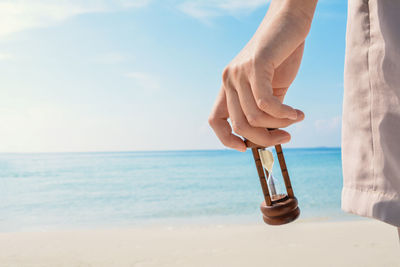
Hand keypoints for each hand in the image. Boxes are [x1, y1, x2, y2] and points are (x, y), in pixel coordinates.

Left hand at [209, 0, 316, 151]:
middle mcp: (228, 79)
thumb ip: (266, 111)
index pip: (214, 120)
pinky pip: (265, 103)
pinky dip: (283, 114)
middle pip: (239, 125)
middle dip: (264, 139)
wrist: (290, 22)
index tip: (245, 147)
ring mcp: (239, 72)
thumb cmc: (282, 55)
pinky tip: (297, 113)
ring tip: (296, 119)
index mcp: (228, 86)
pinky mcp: (255, 65)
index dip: (225, 139)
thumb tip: (267, 138)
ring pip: (253, 117)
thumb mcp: (272, 88)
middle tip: (286, 137)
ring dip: (279, 125)